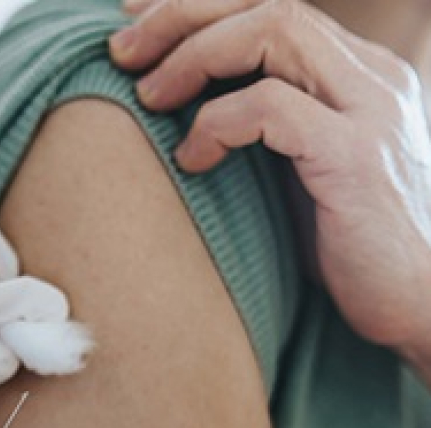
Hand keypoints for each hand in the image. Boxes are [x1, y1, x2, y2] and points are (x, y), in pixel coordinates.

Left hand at [110, 0, 430, 370]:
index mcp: (356, 75)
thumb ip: (263, 132)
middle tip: (120, 51)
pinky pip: (272, 107)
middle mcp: (370, 76)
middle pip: (268, 3)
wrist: (415, 303)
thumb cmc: (346, 249)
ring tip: (147, 97)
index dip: (198, 8)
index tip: (137, 28)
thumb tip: (182, 115)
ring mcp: (369, 109)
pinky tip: (191, 159)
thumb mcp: (300, 174)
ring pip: (273, 29)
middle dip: (182, 17)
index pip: (272, 8)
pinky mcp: (356, 155)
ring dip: (194, 57)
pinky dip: (218, 124)